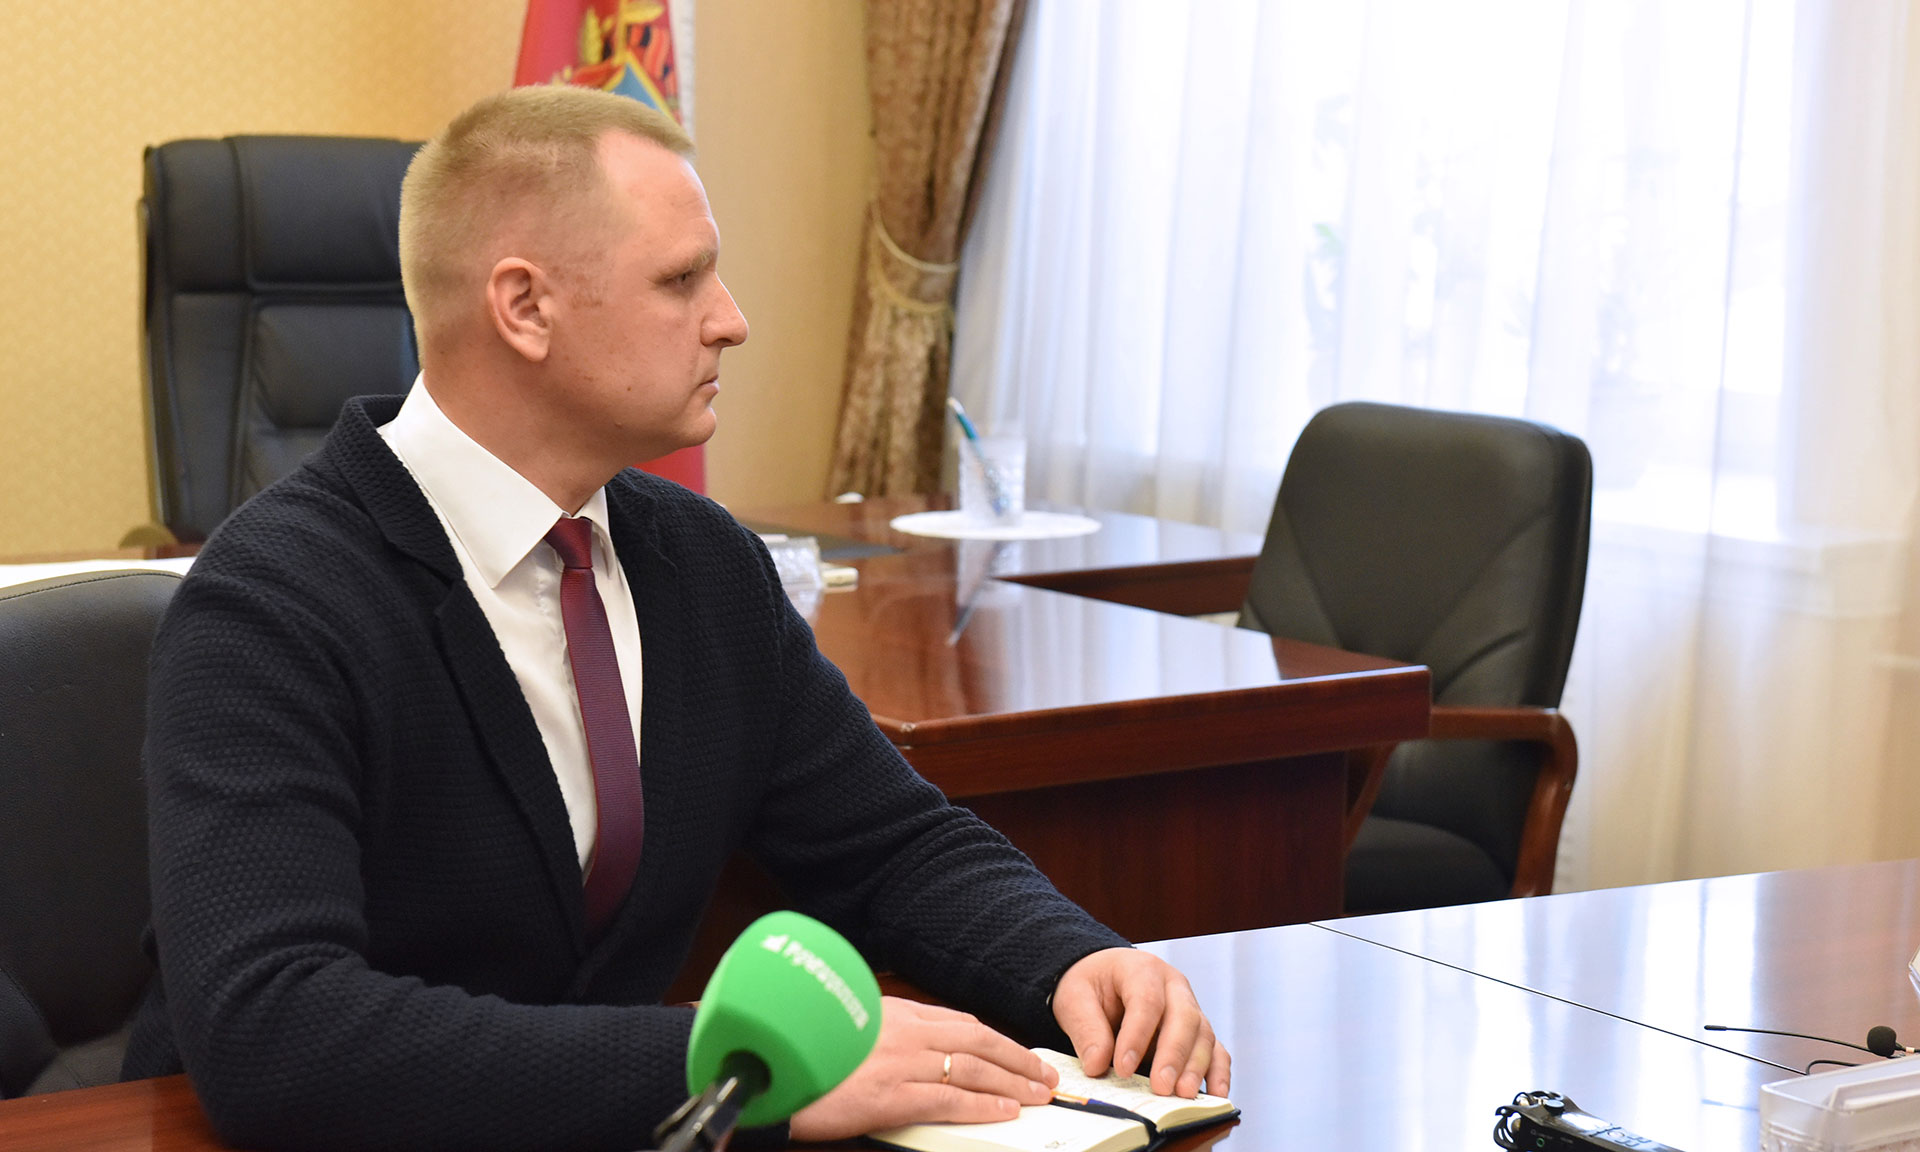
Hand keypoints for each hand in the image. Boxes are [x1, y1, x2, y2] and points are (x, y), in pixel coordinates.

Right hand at [788, 996, 1057, 1140]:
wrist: (764, 1069)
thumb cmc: (803, 1054)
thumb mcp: (849, 1030)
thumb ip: (884, 1033)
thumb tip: (912, 1046)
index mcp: (893, 1014)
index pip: (960, 1023)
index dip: (997, 1040)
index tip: (1018, 1052)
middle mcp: (903, 1032)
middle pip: (978, 1042)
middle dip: (1017, 1058)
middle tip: (1045, 1075)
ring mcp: (898, 1063)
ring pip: (972, 1069)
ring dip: (1012, 1082)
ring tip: (1037, 1094)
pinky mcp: (889, 1096)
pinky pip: (948, 1100)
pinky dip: (982, 1105)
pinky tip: (1004, 1112)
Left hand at [1052, 948, 1229, 1099]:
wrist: (1103, 977)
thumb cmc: (1091, 985)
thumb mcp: (1074, 998)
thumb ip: (1086, 1029)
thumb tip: (1097, 1066)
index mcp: (1142, 969)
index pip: (1147, 1001)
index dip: (1137, 1036)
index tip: (1123, 1068)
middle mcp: (1173, 985)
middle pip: (1184, 1017)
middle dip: (1173, 1055)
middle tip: (1161, 1087)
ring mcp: (1190, 1006)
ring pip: (1203, 1034)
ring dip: (1195, 1067)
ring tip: (1181, 1095)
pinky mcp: (1197, 1030)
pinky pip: (1216, 1049)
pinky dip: (1218, 1072)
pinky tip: (1216, 1095)